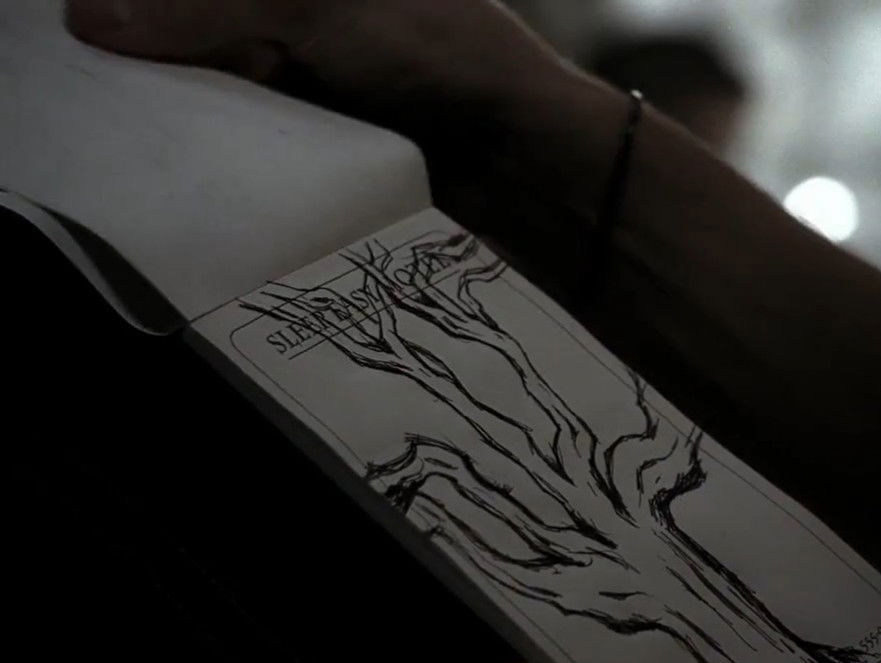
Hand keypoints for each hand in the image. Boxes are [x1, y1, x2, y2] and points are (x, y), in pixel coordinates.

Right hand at [64, 0, 617, 240]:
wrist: (524, 155)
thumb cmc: (440, 53)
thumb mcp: (317, 8)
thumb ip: (207, 11)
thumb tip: (92, 16)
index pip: (207, 0)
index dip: (152, 11)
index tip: (91, 29)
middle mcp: (311, 19)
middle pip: (208, 31)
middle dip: (162, 55)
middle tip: (105, 87)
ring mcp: (319, 78)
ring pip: (226, 89)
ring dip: (191, 109)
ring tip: (136, 131)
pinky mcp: (327, 138)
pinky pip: (258, 140)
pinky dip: (227, 149)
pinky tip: (193, 163)